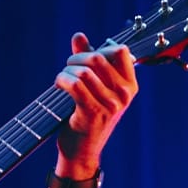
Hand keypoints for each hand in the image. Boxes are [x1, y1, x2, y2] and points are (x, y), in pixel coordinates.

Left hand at [52, 32, 136, 172]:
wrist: (82, 151)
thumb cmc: (87, 117)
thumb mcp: (94, 88)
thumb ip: (88, 59)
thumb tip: (78, 35)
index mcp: (130, 85)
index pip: (120, 51)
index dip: (98, 48)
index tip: (85, 58)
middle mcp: (124, 94)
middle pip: (98, 57)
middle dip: (77, 57)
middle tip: (67, 67)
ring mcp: (110, 105)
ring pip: (84, 71)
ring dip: (67, 70)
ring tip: (62, 78)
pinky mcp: (93, 113)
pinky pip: (75, 85)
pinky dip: (62, 80)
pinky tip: (58, 84)